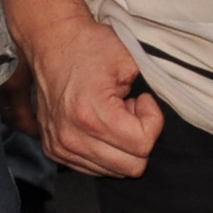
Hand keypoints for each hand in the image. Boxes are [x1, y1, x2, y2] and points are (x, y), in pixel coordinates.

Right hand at [4, 0, 164, 178]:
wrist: (51, 41)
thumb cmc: (89, 46)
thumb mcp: (129, 61)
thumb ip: (151, 92)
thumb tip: (161, 115)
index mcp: (92, 114)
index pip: (142, 145)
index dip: (153, 121)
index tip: (143, 100)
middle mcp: (72, 137)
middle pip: (131, 167)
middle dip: (139, 138)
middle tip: (131, 110)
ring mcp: (60, 147)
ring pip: (113, 171)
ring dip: (121, 146)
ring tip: (113, 115)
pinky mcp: (54, 150)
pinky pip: (92, 167)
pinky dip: (104, 151)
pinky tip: (100, 124)